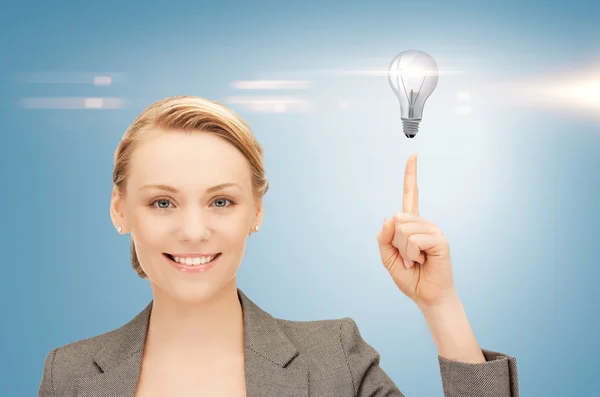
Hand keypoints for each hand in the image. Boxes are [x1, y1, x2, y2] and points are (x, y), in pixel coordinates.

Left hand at [377, 153, 455, 307]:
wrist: (427, 296)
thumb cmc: (410, 277)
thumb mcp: (388, 258)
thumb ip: (384, 239)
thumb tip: (389, 218)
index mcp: (411, 225)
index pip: (411, 195)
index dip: (411, 175)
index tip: (413, 154)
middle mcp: (423, 223)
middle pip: (396, 219)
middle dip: (395, 243)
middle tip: (407, 258)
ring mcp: (433, 230)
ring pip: (403, 231)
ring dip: (403, 252)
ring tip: (415, 261)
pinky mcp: (440, 240)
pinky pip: (414, 240)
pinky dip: (412, 255)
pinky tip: (422, 261)